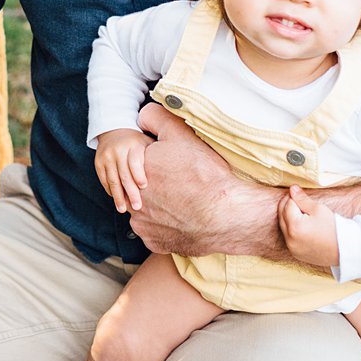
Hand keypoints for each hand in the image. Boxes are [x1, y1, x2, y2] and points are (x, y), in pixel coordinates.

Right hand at [94, 128, 150, 212]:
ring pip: (112, 180)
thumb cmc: (136, 141)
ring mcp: (106, 156)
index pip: (134, 162)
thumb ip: (155, 156)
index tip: (144, 186)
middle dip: (131, 192)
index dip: (139, 175)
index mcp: (132, 145)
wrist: (113, 129)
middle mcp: (117, 150)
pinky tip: (117, 200)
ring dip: (118, 196)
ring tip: (123, 209)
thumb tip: (169, 177)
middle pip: (124, 174)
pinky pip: (104, 180)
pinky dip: (111, 191)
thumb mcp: (147, 143)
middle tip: (137, 206)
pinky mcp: (98, 163)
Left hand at [132, 103, 274, 257]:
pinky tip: (182, 218)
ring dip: (158, 206)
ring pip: (145, 210)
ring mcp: (141, 224)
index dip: (158, 161)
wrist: (228, 215)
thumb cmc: (205, 175)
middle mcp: (133, 199)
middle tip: (180, 183)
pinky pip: (155, 231)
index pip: (139, 161)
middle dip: (156, 184)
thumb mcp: (180, 134)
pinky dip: (166, 226)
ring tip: (183, 201)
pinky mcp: (153, 243)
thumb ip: (155, 118)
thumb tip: (142, 117)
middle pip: (140, 186)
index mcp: (135, 171)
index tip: (174, 165)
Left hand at [278, 185, 339, 266]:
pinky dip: (291, 229)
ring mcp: (292, 247)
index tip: (298, 193)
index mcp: (295, 226)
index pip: (287, 205)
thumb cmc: (333, 228)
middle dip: (287, 205)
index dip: (293, 197)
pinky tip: (302, 225)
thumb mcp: (318, 209)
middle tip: (297, 200)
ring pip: (283, 226)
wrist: (345, 250)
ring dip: (288, 217)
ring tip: (301, 212)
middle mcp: (290, 239)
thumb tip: (292, 188)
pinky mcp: (295, 253)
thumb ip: (302, 198)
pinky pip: (288, 237)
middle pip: (281, 215)